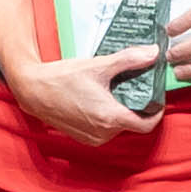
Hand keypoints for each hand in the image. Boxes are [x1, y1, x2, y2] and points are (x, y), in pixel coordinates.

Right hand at [0, 51, 150, 149]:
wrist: (33, 91)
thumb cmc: (63, 78)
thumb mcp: (98, 65)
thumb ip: (129, 60)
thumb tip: (153, 53)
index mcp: (110, 117)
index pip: (147, 125)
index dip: (156, 113)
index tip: (157, 100)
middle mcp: (103, 133)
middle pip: (133, 124)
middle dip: (137, 107)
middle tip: (136, 88)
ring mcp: (92, 138)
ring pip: (118, 127)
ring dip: (122, 112)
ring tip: (117, 91)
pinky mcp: (83, 137)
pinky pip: (105, 130)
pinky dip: (108, 117)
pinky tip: (102, 99)